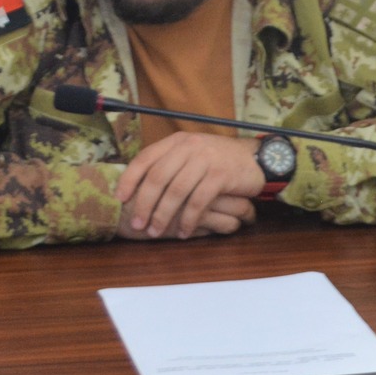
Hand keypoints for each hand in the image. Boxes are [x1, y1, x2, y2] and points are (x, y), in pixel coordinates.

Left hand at [115, 133, 266, 239]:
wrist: (255, 158)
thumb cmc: (218, 160)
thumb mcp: (191, 153)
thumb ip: (168, 163)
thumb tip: (136, 185)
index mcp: (177, 142)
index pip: (145, 158)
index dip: (129, 179)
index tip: (120, 199)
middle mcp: (190, 147)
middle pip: (157, 177)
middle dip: (144, 204)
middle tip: (137, 224)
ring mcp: (207, 160)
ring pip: (176, 191)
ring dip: (163, 215)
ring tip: (156, 232)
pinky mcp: (222, 175)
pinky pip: (198, 201)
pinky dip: (188, 219)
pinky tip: (183, 232)